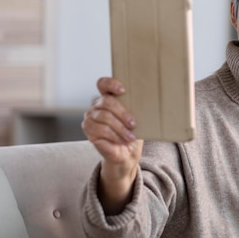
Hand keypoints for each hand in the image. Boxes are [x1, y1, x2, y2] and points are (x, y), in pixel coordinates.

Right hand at [82, 77, 142, 213]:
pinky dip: (114, 135)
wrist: (127, 154)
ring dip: (120, 127)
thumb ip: (136, 106)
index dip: (111, 84)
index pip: (103, 83)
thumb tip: (150, 98)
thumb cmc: (133, 133)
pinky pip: (100, 129)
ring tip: (130, 137)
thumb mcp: (137, 118)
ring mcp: (90, 117)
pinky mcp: (88, 130)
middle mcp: (97, 105)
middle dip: (122, 113)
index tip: (123, 90)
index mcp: (108, 97)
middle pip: (106, 101)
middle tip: (133, 124)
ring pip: (104, 116)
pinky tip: (122, 140)